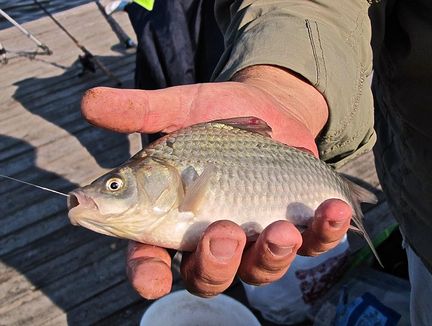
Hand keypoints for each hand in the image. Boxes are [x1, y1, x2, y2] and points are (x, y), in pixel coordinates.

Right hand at [81, 65, 352, 298]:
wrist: (267, 109)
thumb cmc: (216, 116)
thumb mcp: (181, 110)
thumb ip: (140, 112)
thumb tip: (88, 101)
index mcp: (174, 217)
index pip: (151, 257)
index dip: (147, 273)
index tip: (150, 278)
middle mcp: (212, 238)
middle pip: (207, 276)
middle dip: (214, 264)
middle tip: (221, 233)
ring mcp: (256, 239)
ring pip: (259, 270)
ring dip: (270, 256)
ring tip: (279, 228)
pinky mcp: (296, 227)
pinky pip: (311, 244)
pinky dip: (323, 232)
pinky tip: (332, 211)